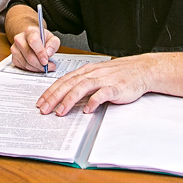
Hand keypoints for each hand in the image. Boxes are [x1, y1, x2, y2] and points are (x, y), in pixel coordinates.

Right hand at [10, 25, 59, 73]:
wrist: (31, 38)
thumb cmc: (41, 38)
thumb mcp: (52, 38)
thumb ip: (53, 44)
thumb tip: (48, 53)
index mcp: (29, 31)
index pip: (33, 41)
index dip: (40, 53)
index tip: (46, 60)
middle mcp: (19, 39)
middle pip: (29, 56)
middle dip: (40, 64)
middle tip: (48, 67)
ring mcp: (15, 49)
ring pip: (26, 63)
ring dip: (37, 68)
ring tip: (45, 67)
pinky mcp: (14, 57)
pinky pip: (23, 67)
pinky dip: (32, 69)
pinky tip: (37, 66)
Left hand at [36, 55, 152, 115]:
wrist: (142, 70)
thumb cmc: (120, 74)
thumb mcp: (98, 75)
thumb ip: (84, 83)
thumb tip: (67, 96)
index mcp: (87, 71)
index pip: (64, 80)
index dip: (51, 91)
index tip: (41, 101)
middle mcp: (93, 74)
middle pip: (69, 84)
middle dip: (54, 97)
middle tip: (44, 109)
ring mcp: (104, 80)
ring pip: (82, 88)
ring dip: (69, 100)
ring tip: (60, 112)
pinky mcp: (115, 88)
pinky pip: (102, 94)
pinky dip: (93, 101)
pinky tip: (87, 110)